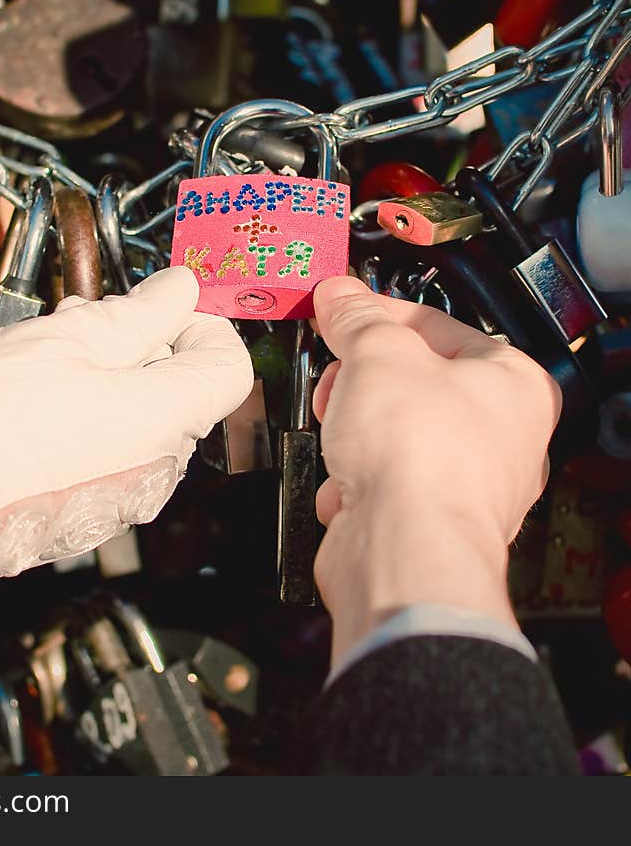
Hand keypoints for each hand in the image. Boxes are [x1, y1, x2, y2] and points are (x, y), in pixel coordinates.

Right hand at [0, 267, 252, 591]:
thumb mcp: (64, 339)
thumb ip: (138, 315)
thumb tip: (183, 291)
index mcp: (163, 420)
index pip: (230, 369)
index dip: (203, 327)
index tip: (159, 310)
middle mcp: (157, 468)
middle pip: (182, 391)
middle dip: (143, 345)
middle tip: (85, 321)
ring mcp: (124, 497)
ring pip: (142, 419)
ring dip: (111, 376)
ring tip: (50, 354)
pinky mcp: (88, 513)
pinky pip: (113, 453)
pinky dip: (92, 417)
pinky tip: (39, 399)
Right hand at [311, 276, 560, 665]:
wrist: (404, 552)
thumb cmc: (420, 457)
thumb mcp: (379, 356)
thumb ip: (359, 320)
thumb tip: (341, 298)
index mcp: (512, 383)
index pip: (435, 325)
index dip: (377, 314)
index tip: (339, 310)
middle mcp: (501, 436)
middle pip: (410, 382)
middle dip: (360, 383)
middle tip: (337, 382)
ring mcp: (466, 484)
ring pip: (390, 434)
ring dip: (352, 434)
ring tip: (342, 438)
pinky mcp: (428, 521)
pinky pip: (380, 482)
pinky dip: (354, 482)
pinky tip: (350, 488)